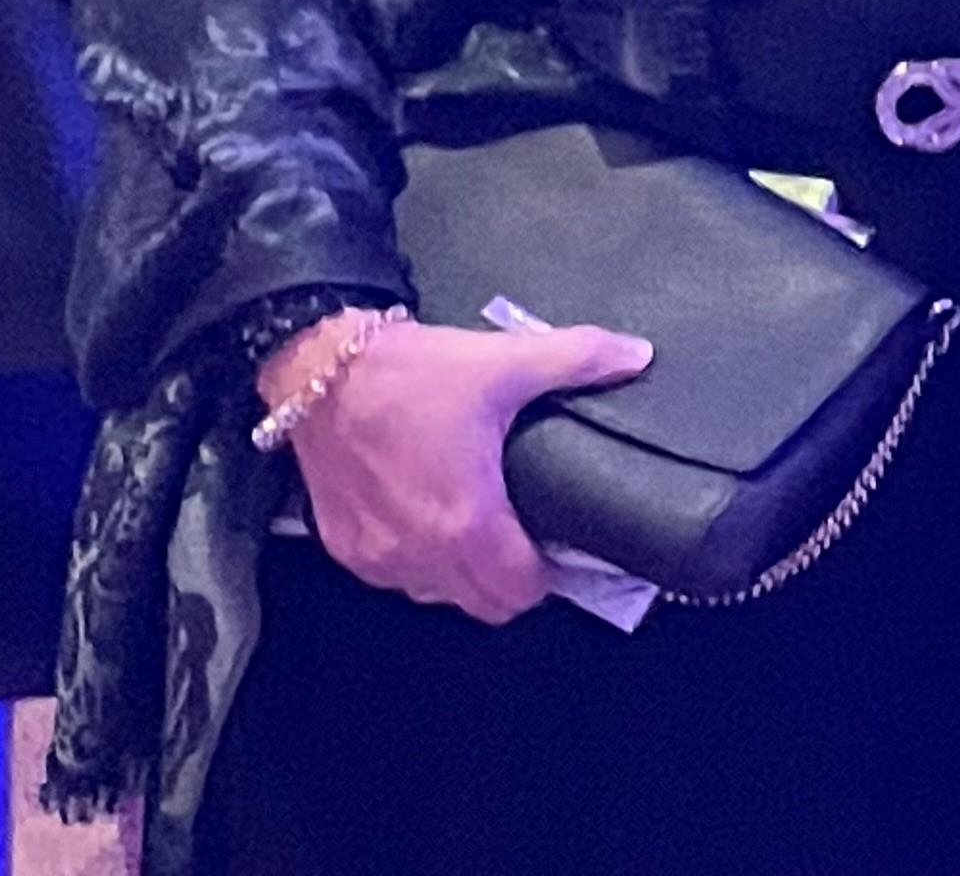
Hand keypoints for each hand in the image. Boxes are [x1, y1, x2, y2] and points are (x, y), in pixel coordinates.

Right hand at [267, 306, 650, 623]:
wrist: (320, 371)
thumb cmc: (415, 374)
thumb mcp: (505, 361)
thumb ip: (579, 360)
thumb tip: (639, 354)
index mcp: (467, 523)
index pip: (519, 592)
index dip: (549, 575)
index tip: (561, 544)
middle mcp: (420, 555)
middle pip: (483, 604)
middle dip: (512, 581)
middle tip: (529, 537)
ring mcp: (376, 558)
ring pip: (437, 594)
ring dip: (464, 573)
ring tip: (483, 527)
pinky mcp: (343, 548)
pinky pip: (396, 577)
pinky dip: (420, 562)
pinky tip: (432, 521)